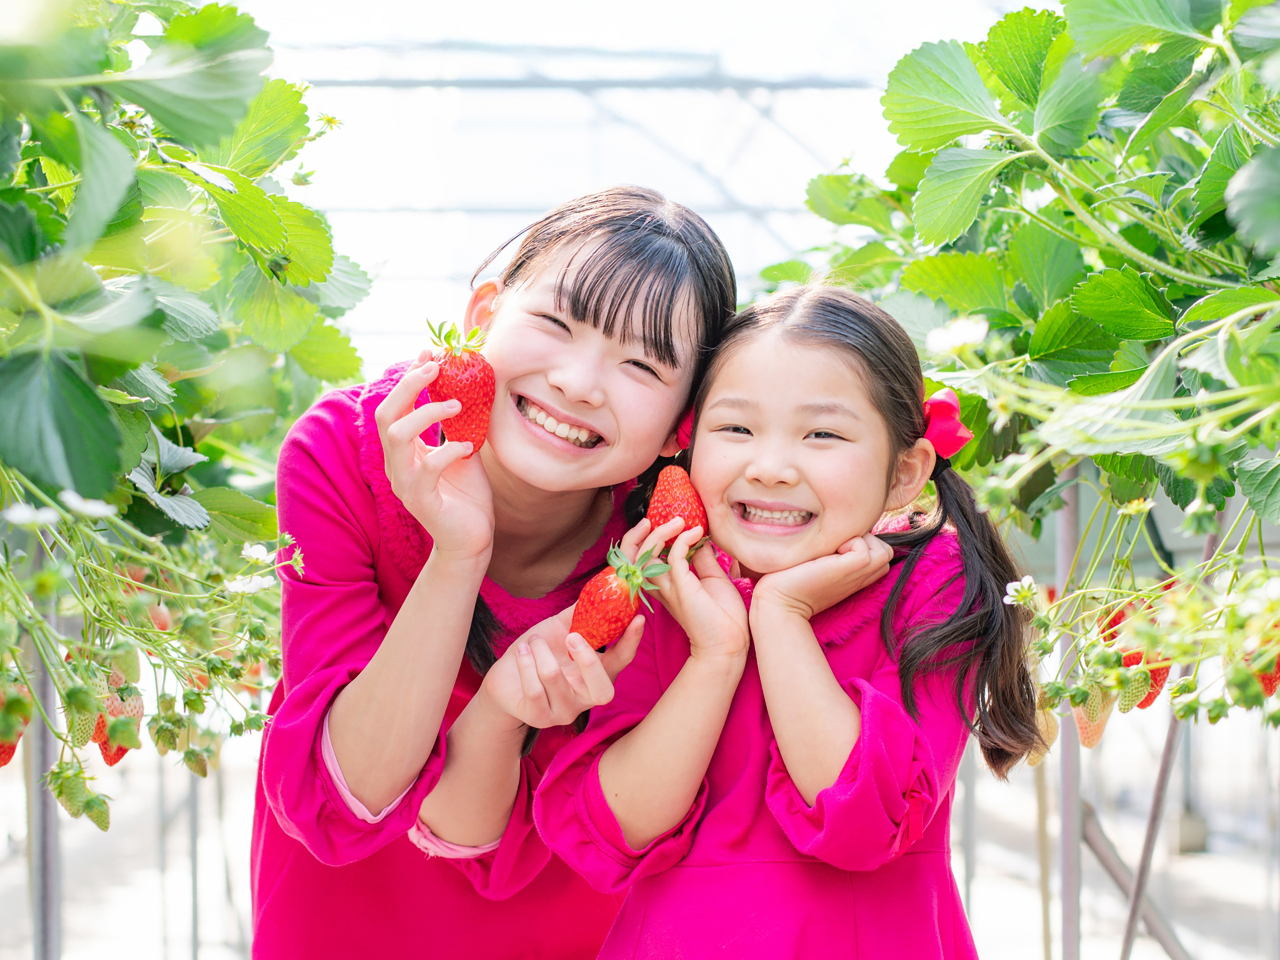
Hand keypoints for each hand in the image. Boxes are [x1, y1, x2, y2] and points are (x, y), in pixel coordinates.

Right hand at [374, 351, 494, 561]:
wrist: (472, 538)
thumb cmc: (466, 494)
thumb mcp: (461, 448)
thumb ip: (456, 424)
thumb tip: (465, 386)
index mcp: (403, 451)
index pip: (394, 406)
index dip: (408, 377)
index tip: (428, 352)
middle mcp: (396, 464)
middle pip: (385, 415)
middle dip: (408, 385)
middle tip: (436, 367)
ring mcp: (405, 483)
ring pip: (396, 437)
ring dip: (425, 414)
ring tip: (457, 405)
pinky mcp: (421, 501)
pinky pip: (426, 469)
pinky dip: (448, 451)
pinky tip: (467, 448)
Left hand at [480, 606, 643, 729]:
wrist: (504, 679)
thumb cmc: (538, 653)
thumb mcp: (560, 630)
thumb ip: (580, 614)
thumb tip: (598, 588)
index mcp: (597, 675)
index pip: (621, 662)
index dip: (631, 641)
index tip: (637, 618)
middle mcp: (585, 698)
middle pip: (603, 690)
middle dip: (587, 661)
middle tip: (572, 637)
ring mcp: (563, 711)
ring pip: (554, 678)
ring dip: (540, 650)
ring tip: (533, 641)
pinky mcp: (538, 718)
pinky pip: (533, 689)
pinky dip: (525, 662)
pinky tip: (522, 653)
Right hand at [620, 518, 749, 663]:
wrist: (730, 642)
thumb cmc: (722, 615)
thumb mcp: (711, 578)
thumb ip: (701, 559)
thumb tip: (700, 538)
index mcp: (664, 586)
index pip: (639, 560)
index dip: (642, 540)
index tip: (661, 523)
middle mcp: (660, 587)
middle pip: (630, 558)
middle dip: (635, 535)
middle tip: (653, 518)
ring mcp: (668, 588)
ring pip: (644, 556)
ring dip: (659, 533)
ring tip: (679, 520)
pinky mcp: (681, 588)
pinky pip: (673, 556)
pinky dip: (683, 540)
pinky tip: (696, 533)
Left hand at [752, 534, 892, 621]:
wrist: (778, 601)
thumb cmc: (788, 579)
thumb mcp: (816, 561)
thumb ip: (831, 549)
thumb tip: (833, 523)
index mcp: (854, 575)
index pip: (878, 553)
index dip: (862, 542)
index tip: (836, 545)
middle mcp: (860, 577)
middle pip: (885, 551)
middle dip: (865, 540)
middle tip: (837, 545)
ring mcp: (857, 575)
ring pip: (884, 550)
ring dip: (861, 540)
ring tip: (835, 548)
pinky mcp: (851, 570)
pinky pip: (865, 548)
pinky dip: (850, 542)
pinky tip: (828, 553)